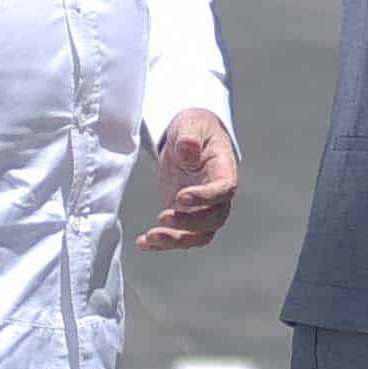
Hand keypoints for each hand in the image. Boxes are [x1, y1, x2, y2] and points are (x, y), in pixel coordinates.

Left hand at [137, 109, 237, 250]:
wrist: (188, 139)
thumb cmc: (194, 128)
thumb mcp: (191, 124)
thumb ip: (190, 137)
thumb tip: (188, 148)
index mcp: (224, 171)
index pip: (225, 190)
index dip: (206, 198)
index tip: (181, 197)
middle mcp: (218, 196)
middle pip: (214, 219)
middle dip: (189, 224)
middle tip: (162, 217)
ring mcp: (202, 209)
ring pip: (199, 235)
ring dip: (176, 240)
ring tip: (150, 236)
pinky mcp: (184, 215)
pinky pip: (179, 237)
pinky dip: (162, 243)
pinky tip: (142, 242)